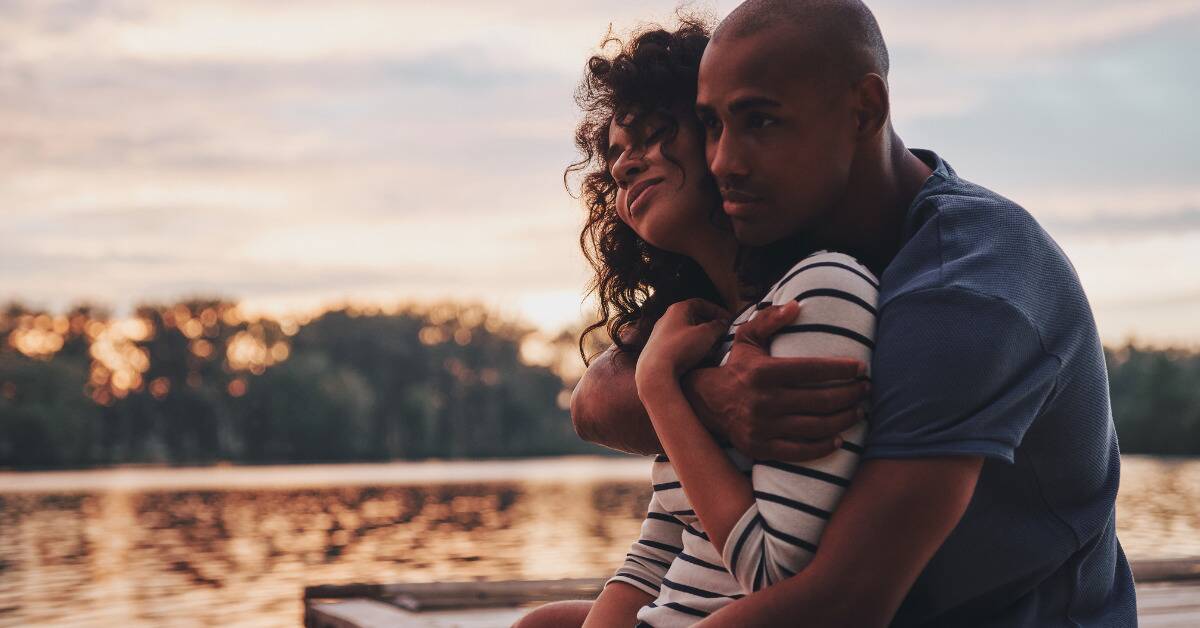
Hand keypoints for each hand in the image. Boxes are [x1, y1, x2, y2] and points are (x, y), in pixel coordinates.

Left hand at [635, 298, 730, 383]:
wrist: (655, 371)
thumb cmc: (680, 348)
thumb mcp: (706, 334)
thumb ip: (717, 326)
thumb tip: (723, 323)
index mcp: (677, 309)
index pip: (700, 303)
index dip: (716, 310)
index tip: (728, 319)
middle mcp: (666, 319)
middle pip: (693, 317)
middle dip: (709, 325)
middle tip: (722, 334)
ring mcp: (660, 334)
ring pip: (686, 332)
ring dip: (701, 338)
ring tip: (714, 347)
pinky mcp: (658, 349)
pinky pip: (679, 344)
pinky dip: (691, 347)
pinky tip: (699, 357)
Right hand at [684, 302, 869, 460]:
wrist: (707, 403)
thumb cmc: (737, 368)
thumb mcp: (747, 338)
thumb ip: (771, 320)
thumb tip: (798, 305)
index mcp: (764, 372)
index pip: (812, 370)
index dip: (841, 369)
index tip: (861, 368)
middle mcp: (764, 401)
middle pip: (820, 400)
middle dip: (850, 395)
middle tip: (866, 390)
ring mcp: (763, 427)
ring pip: (815, 426)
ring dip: (843, 419)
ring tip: (858, 411)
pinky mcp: (762, 448)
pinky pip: (801, 451)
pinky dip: (824, 446)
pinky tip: (839, 437)